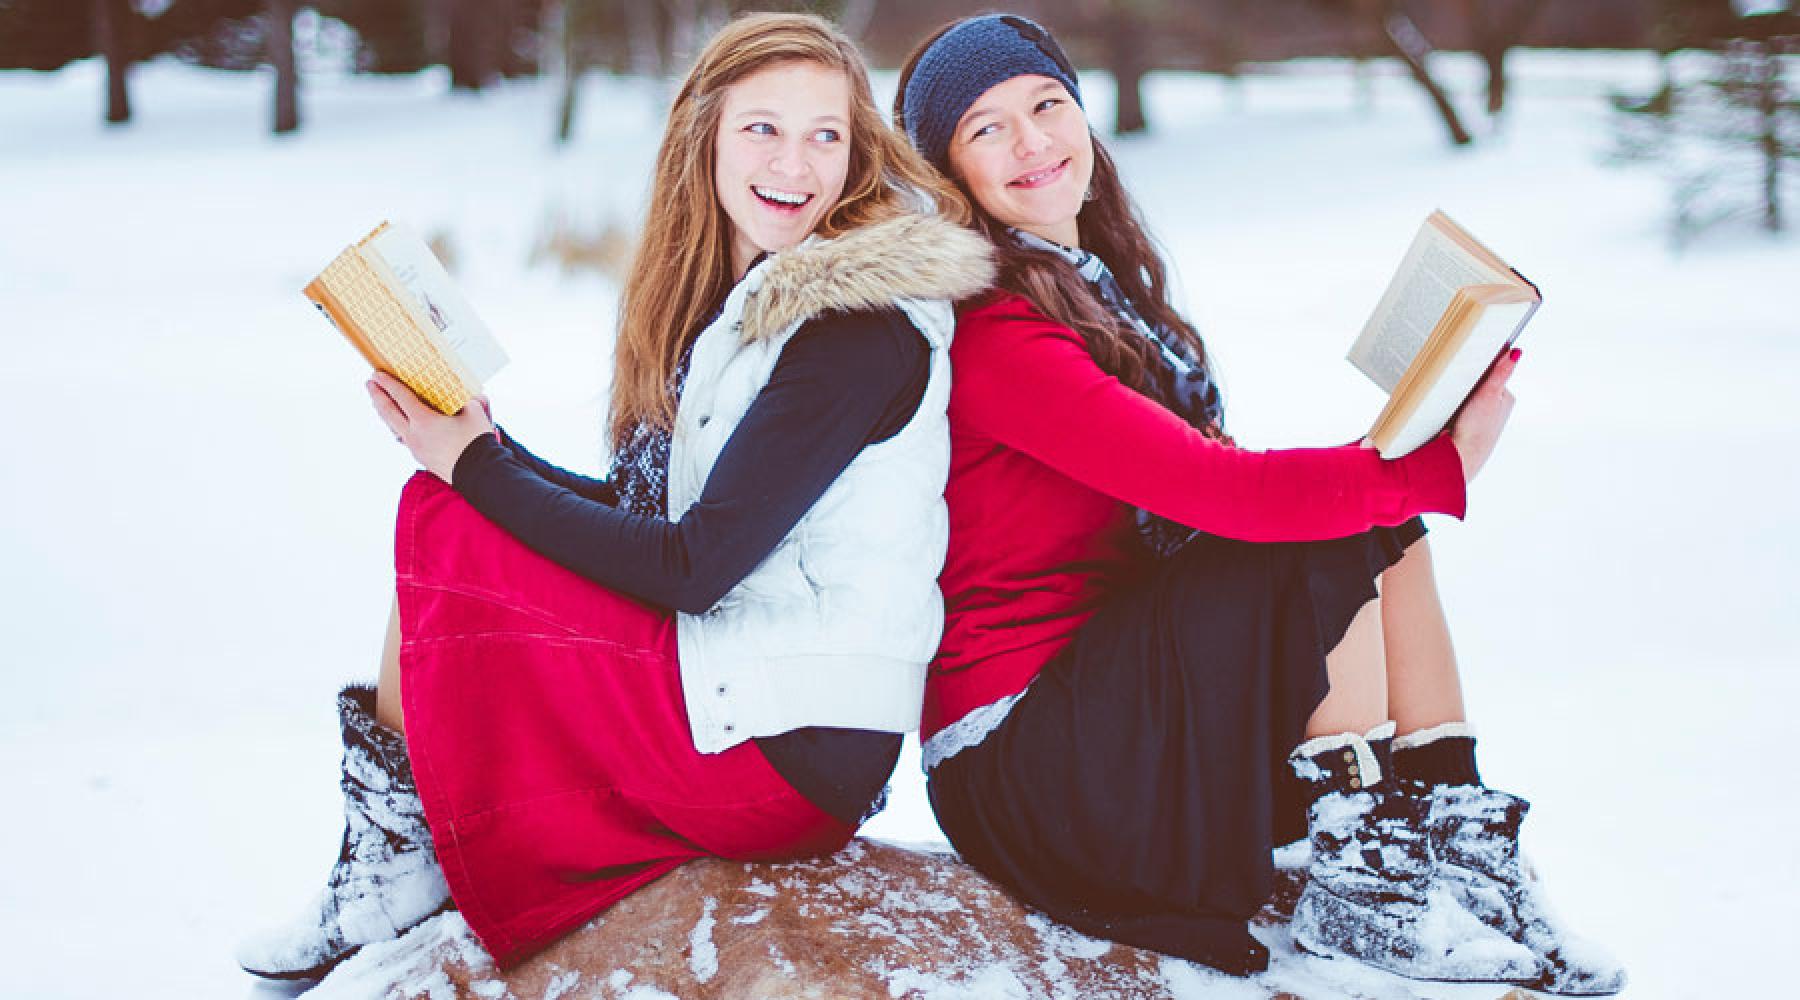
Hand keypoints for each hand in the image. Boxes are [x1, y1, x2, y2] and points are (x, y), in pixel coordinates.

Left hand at [367, 372, 496, 483]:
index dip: (388, 384)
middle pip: (388, 412)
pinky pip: (403, 439)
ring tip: (379, 404)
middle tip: (369, 383)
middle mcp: (414, 435)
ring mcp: (416, 448)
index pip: (401, 397)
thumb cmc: (475, 444)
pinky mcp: (422, 458)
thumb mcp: (476, 414)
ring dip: (384, 413)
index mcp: (424, 421)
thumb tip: (473, 398)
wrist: (478, 474)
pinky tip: (398, 426)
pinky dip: (396, 427)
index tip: (377, 374)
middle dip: (377, 396)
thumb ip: (471, 401)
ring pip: (393, 427)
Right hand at [1448, 347, 1519, 483]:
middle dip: (1467, 381)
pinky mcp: (1465, 424)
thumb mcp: (1489, 394)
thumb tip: (1515, 353)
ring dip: (1457, 394)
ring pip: (1466, 395)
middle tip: (1459, 385)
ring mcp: (1480, 416)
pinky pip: (1456, 407)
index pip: (1493, 372)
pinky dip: (1451, 406)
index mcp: (1505, 398)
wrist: (1460, 457)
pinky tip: (1448, 411)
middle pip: (1479, 383)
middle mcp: (1496, 407)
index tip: (1470, 364)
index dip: (1480, 367)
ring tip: (1453, 400)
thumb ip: (1501, 372)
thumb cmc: (1477, 430)